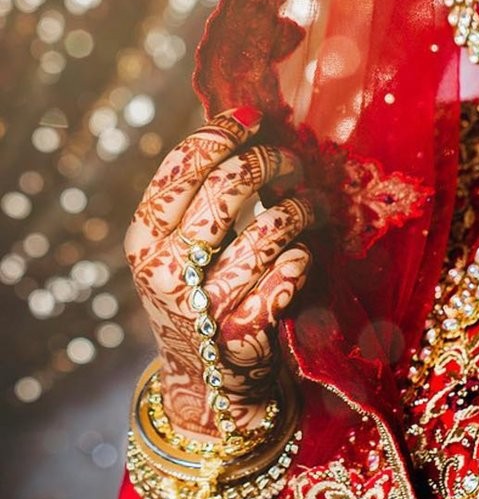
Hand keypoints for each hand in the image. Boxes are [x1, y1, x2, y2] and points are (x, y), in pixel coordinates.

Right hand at [124, 107, 318, 433]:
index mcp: (146, 238)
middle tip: (292, 163)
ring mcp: (202, 304)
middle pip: (227, 189)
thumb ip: (200, 199)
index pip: (181, 168)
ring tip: (311, 206)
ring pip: (266, 232)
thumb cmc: (199, 295)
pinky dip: (299, 262)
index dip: (220, 134)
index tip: (253, 116)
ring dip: (299, 210)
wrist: (204, 382)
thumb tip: (241, 129)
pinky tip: (302, 257)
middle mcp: (166, 269)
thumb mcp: (179, 248)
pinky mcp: (241, 334)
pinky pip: (285, 279)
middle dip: (269, 164)